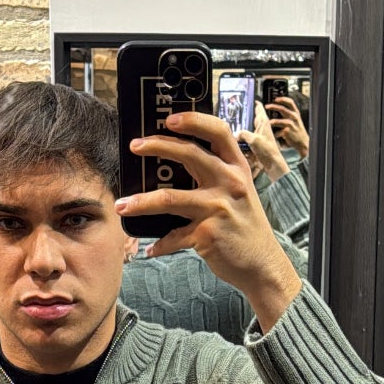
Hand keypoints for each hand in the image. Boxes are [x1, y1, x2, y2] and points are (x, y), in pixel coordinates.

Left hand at [118, 112, 301, 329]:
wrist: (262, 264)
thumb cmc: (246, 227)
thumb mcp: (239, 192)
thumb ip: (217, 174)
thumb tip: (179, 162)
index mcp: (237, 169)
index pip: (218, 132)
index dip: (194, 120)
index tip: (170, 119)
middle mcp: (229, 183)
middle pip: (189, 154)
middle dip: (157, 146)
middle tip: (135, 146)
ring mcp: (217, 209)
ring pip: (169, 198)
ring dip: (140, 202)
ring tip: (122, 204)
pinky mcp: (207, 234)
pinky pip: (173, 237)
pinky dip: (159, 244)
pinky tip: (150, 248)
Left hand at [268, 96, 309, 160]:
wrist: (303, 142)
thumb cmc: (296, 130)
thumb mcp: (294, 119)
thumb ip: (286, 114)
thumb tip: (275, 108)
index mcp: (296, 113)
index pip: (290, 102)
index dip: (283, 99)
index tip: (276, 98)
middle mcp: (294, 117)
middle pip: (283, 109)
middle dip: (273, 106)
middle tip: (267, 106)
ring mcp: (291, 125)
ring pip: (280, 121)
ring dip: (273, 121)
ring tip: (268, 122)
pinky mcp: (288, 132)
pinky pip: (279, 131)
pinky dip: (276, 133)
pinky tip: (275, 135)